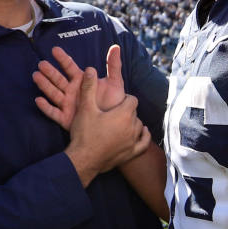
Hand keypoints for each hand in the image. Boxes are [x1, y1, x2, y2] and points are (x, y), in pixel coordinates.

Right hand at [34, 44, 124, 130]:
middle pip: (59, 79)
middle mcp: (72, 91)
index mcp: (82, 81)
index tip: (55, 49)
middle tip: (42, 64)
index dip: (63, 58)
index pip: (70, 67)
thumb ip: (113, 66)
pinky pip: (54, 113)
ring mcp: (68, 104)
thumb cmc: (113, 103)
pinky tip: (38, 100)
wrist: (112, 126)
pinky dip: (46, 107)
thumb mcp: (115, 83)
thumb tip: (116, 47)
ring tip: (36, 76)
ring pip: (54, 93)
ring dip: (45, 85)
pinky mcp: (65, 118)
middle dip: (50, 72)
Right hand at [64, 68, 149, 185]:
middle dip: (126, 110)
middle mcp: (132, 127)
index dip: (124, 99)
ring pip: (139, 126)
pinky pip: (144, 143)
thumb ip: (89, 87)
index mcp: (124, 114)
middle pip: (135, 113)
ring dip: (132, 123)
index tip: (115, 102)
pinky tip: (142, 132)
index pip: (132, 100)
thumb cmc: (84, 133)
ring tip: (121, 122)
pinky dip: (144, 137)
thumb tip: (90, 69)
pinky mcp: (131, 153)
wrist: (83, 160)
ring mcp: (133, 141)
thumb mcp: (86, 108)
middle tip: (113, 113)